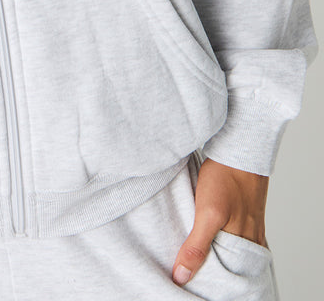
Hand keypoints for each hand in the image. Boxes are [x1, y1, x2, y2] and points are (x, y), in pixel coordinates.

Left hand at [172, 157, 268, 286]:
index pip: (226, 275)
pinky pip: (235, 233)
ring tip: (198, 255)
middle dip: (212, 269)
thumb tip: (182, 276)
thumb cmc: (225, 178)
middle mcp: (250, 239)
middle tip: (191, 273)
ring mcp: (249, 225)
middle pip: (229, 264)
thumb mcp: (207, 214)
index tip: (189, 283)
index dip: (207, 280)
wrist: (238, 148)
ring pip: (231, 248)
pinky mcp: (244, 212)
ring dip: (217, 252)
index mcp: (243, 245)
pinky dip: (223, 238)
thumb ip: (196, 246)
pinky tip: (213, 234)